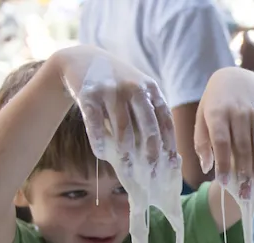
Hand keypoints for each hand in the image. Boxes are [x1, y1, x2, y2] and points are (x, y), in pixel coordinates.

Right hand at [55, 45, 177, 176]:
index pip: (165, 120)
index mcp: (150, 89)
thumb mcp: (138, 91)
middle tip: (151, 172)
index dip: (169, 143)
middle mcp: (134, 88)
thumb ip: (150, 114)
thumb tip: (165, 152)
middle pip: (148, 126)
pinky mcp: (89, 94)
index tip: (171, 164)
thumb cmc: (116, 86)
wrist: (81, 60)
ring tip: (125, 165)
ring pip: (122, 127)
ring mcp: (111, 90)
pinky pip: (95, 123)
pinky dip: (99, 141)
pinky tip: (101, 154)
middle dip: (151, 152)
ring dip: (124, 151)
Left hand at [195, 67, 253, 199]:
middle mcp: (239, 112)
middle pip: (243, 147)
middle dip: (244, 172)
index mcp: (218, 113)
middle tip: (245, 193)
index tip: (223, 183)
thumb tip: (207, 168)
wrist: (236, 76)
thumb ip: (202, 143)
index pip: (221, 142)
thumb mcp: (201, 118)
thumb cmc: (214, 104)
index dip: (223, 164)